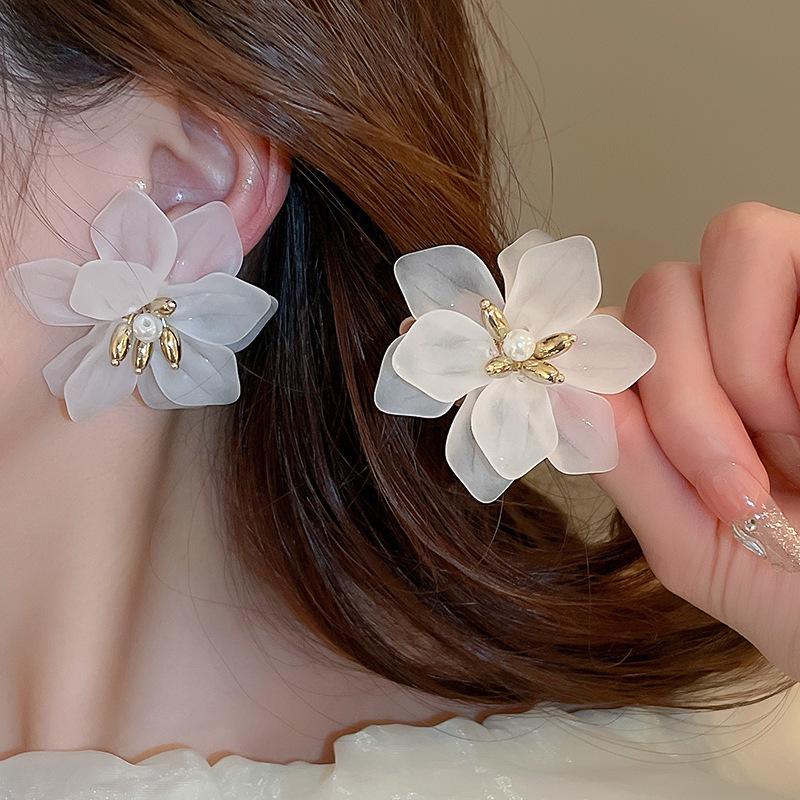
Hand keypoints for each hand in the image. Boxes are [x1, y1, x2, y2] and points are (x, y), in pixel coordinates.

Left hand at [595, 202, 799, 681]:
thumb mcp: (699, 546)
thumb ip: (626, 464)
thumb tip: (556, 386)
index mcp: (686, 383)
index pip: (610, 329)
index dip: (606, 368)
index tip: (633, 443)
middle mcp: (740, 325)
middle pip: (660, 288)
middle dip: (686, 397)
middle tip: (739, 488)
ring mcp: (799, 299)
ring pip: (737, 242)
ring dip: (749, 364)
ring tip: (798, 442)